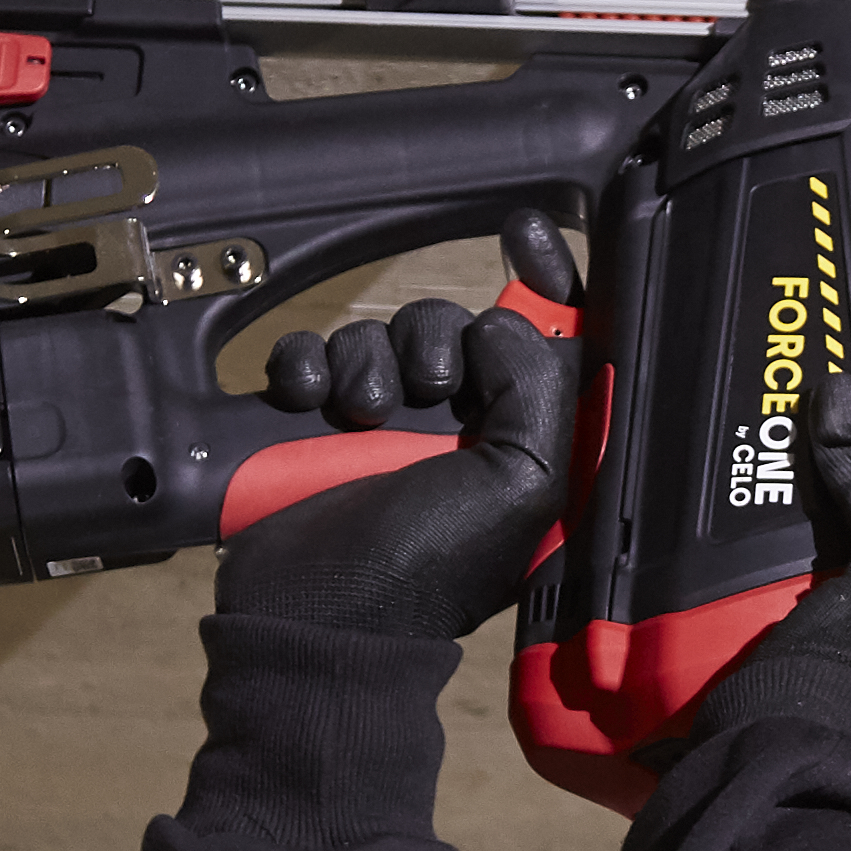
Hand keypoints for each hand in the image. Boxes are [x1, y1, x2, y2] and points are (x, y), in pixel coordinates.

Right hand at [214, 214, 582, 640]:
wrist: (316, 619)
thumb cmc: (426, 569)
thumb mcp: (520, 486)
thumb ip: (537, 390)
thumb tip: (505, 322)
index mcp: (518, 444)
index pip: (542, 345)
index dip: (544, 282)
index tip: (522, 231)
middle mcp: (454, 429)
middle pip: (452, 326)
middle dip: (436, 339)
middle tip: (429, 385)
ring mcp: (378, 426)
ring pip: (379, 334)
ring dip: (368, 360)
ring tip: (361, 413)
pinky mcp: (309, 423)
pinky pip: (309, 352)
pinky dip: (305, 364)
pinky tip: (307, 399)